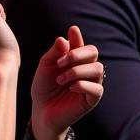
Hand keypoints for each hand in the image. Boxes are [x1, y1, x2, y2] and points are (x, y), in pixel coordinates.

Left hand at [30, 25, 103, 139]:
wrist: (42, 109)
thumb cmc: (44, 86)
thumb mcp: (46, 65)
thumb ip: (55, 52)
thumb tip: (64, 39)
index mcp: (75, 59)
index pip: (81, 43)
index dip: (78, 36)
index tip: (72, 30)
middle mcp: (85, 68)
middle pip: (93, 52)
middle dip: (76, 54)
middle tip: (59, 63)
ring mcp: (91, 83)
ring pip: (97, 68)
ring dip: (77, 71)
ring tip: (61, 79)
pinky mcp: (92, 99)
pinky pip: (97, 88)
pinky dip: (82, 85)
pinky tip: (70, 88)